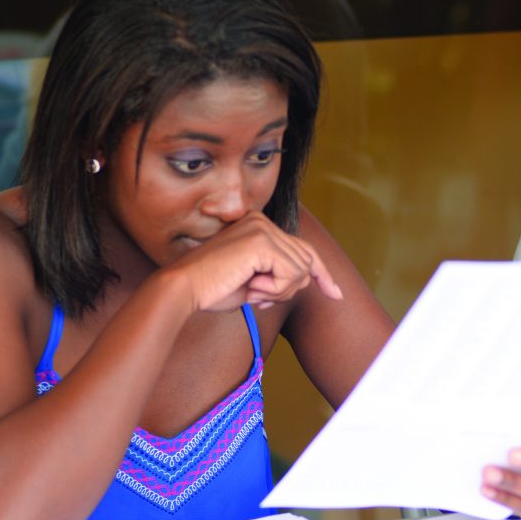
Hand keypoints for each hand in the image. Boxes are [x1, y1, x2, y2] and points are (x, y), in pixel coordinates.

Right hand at [164, 213, 342, 311]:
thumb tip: (309, 278)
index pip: (303, 250)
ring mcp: (263, 229)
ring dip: (280, 291)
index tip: (336, 295)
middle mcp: (262, 222)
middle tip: (258, 297)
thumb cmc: (212, 289)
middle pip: (305, 262)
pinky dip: (275, 289)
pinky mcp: (262, 242)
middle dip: (288, 290)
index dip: (322, 275)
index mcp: (258, 226)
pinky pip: (291, 275)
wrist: (183, 289)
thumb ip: (279, 274)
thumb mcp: (254, 280)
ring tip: (252, 292)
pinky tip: (251, 287)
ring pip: (300, 270)